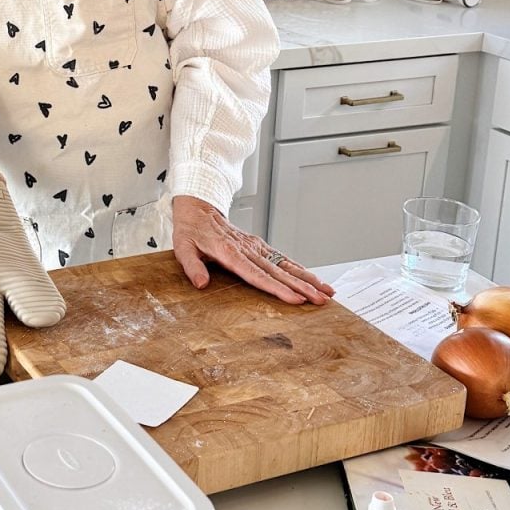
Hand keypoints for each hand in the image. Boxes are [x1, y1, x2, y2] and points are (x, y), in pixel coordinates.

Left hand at [170, 195, 333, 306]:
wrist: (199, 209)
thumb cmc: (191, 230)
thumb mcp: (183, 248)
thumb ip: (192, 266)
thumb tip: (201, 283)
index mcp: (230, 253)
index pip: (257, 275)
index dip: (277, 288)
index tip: (295, 298)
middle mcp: (248, 249)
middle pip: (278, 272)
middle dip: (302, 287)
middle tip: (320, 300)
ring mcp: (256, 247)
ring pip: (286, 264)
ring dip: (307, 278)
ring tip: (326, 292)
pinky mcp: (260, 246)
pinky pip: (283, 258)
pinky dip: (300, 269)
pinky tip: (313, 280)